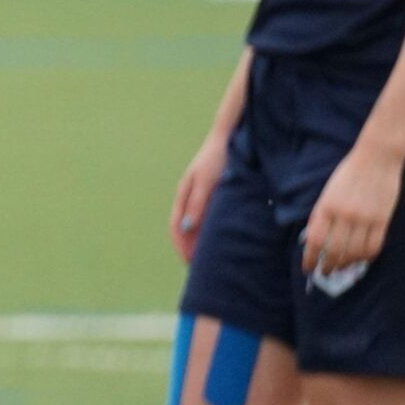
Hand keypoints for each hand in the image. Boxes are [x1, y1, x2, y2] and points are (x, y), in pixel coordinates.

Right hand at [169, 132, 230, 263]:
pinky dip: (210, 230)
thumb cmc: (216, 158)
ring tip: (211, 257)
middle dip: (189, 248)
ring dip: (200, 241)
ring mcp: (200, 195)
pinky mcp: (213, 193)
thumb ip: (197, 205)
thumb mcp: (207, 182)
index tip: (190, 264)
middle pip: (184, 229)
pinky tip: (221, 237)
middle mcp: (189, 197)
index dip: (181, 247)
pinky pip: (208, 217)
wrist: (228, 137)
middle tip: (201, 267)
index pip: (176, 228)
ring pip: (196, 224)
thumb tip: (185, 228)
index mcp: (183, 195)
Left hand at [301, 144, 403, 274]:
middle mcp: (344, 215)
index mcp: (326, 207)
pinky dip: (366, 257)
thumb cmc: (349, 173)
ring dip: (346, 264)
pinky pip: (373, 247)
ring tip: (342, 269)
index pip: (314, 241)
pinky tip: (361, 260)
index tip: (308, 268)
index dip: (310, 258)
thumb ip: (322, 215)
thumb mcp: (328, 193)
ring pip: (354, 252)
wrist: (377, 158)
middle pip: (334, 251)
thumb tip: (315, 240)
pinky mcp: (382, 220)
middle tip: (325, 273)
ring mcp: (364, 218)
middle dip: (328, 266)